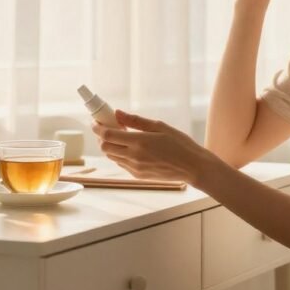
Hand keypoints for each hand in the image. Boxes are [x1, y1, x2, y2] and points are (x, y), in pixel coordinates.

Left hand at [92, 110, 216, 184]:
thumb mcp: (159, 126)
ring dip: (110, 146)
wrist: (193, 167)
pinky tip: (130, 148)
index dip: (98, 128)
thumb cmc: (180, 144)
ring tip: (120, 137)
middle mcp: (134, 157)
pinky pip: (122, 164)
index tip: (96, 121)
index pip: (107, 135)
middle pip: (105, 147)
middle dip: (102, 137)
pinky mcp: (138, 176)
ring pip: (112, 157)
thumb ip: (135, 120)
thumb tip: (118, 113)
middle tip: (107, 127)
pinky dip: (120, 155)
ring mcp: (135, 168)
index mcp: (139, 142)